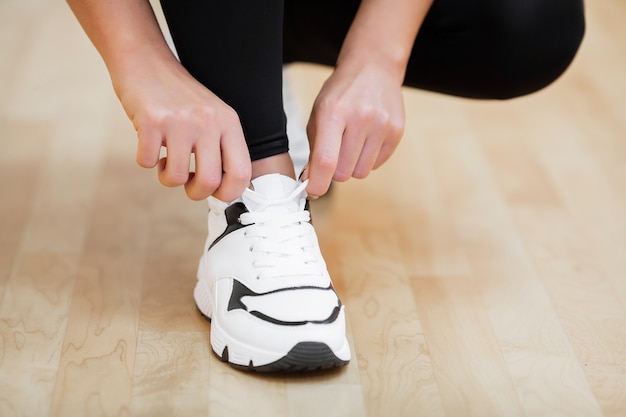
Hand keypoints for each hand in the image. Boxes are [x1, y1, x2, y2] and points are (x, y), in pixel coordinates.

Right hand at [117, 65, 250, 201]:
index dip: (229, 193)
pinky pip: (147, 162)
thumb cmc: (179, 96)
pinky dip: (146, 161)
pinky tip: (150, 144)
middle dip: (195, 192)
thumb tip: (224, 190)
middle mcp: (208, 121)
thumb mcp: (213, 116)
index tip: (216, 193)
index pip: (242, 172)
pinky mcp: (151, 121)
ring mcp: (180, 121)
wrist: (146, 61)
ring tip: (166, 160)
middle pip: (210, 181)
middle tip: (187, 182)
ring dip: (167, 177)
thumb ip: (222, 147)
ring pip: (176, 177)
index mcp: (229, 123)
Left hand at [304, 63, 404, 197]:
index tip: (313, 191)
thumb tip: (311, 180)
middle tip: (335, 152)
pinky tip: (366, 138)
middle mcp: (360, 118)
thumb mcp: (319, 114)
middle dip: (336, 170)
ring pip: (361, 172)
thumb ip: (314, 149)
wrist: (373, 68)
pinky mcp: (397, 131)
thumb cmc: (341, 93)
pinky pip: (377, 164)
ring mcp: (382, 124)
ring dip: (353, 165)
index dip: (318, 183)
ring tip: (352, 142)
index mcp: (334, 112)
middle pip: (344, 172)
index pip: (326, 160)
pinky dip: (368, 158)